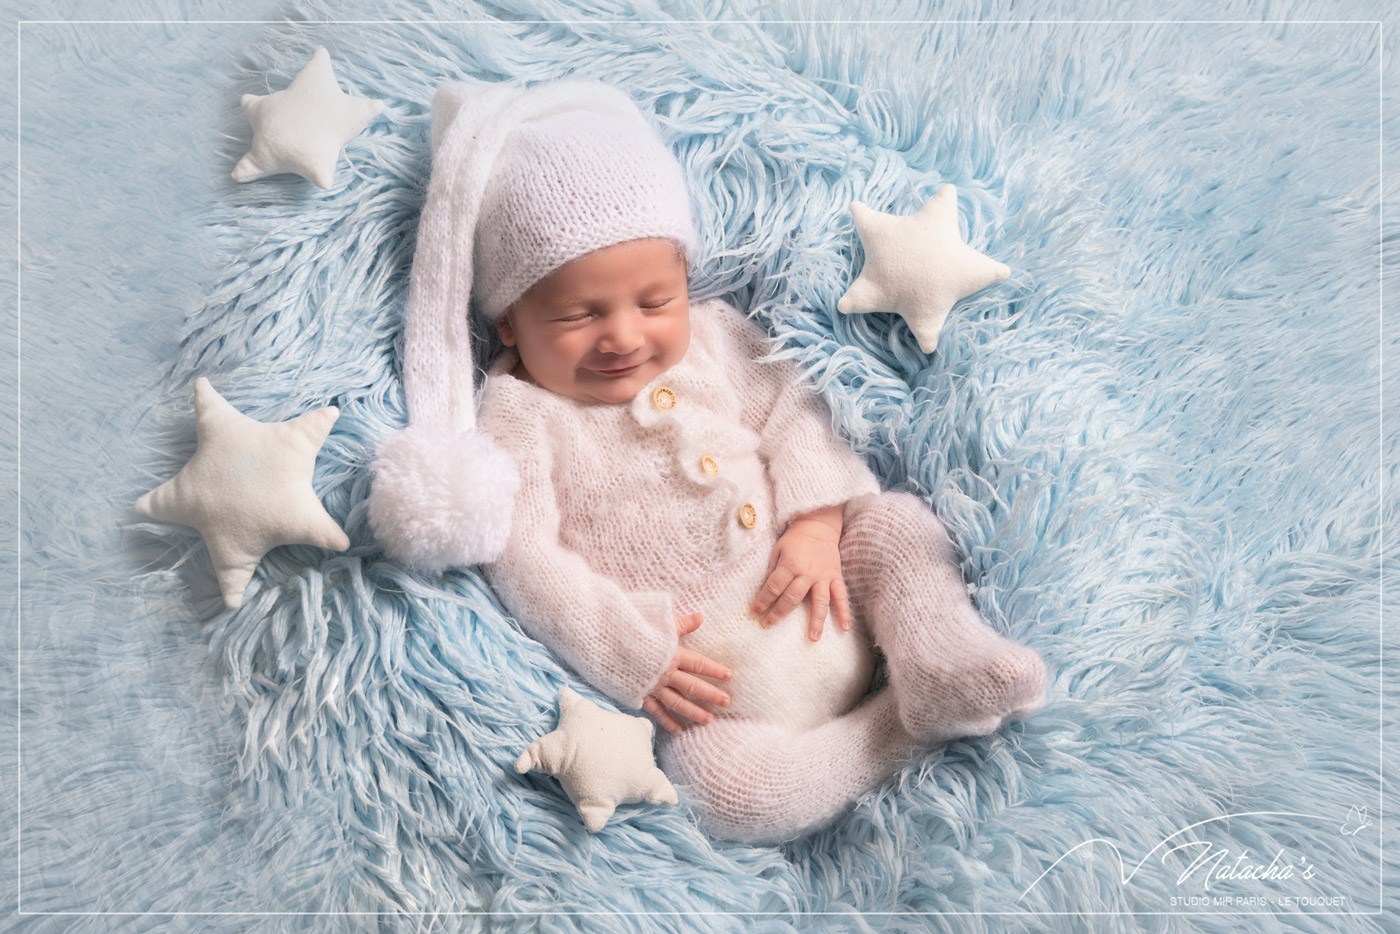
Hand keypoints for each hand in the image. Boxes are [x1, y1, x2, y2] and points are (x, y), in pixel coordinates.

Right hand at [642, 613, 732, 735]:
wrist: (603, 644)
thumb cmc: (632, 631)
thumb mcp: (658, 624)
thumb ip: (681, 624)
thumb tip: (701, 616)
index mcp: (671, 655)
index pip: (698, 664)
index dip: (714, 670)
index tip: (728, 675)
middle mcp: (665, 673)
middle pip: (693, 686)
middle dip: (711, 695)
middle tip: (726, 702)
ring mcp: (653, 687)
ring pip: (678, 703)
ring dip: (694, 712)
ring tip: (709, 720)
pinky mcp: (640, 695)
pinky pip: (657, 712)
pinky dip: (668, 722)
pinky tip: (679, 730)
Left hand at [750, 505, 850, 641]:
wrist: (818, 526)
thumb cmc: (795, 539)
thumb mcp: (778, 550)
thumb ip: (773, 570)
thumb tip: (767, 590)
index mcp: (790, 565)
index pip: (774, 587)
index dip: (763, 601)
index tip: (755, 613)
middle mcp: (807, 573)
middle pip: (792, 597)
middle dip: (779, 613)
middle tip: (769, 625)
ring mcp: (823, 576)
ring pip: (820, 601)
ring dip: (816, 620)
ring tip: (813, 637)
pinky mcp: (836, 577)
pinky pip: (841, 596)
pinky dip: (844, 612)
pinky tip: (844, 628)